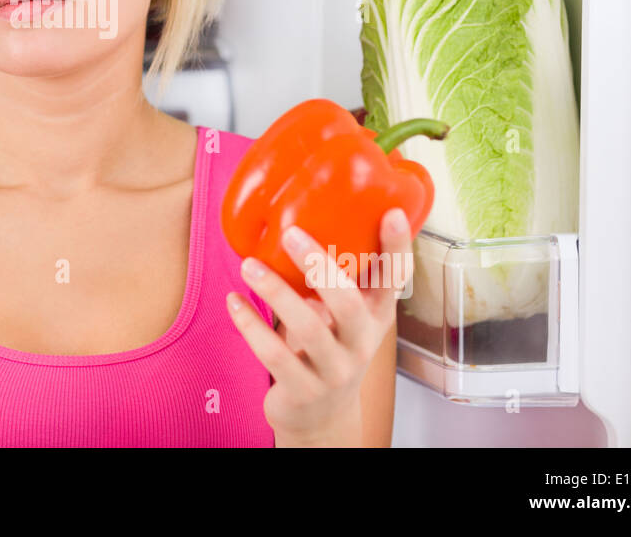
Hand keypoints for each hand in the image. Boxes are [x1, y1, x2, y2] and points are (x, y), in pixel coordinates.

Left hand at [226, 207, 413, 445]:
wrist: (321, 417)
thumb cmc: (329, 349)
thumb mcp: (343, 318)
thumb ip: (334, 280)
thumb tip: (303, 220)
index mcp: (376, 317)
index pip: (395, 281)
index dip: (396, 249)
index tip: (392, 213)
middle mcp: (361, 343)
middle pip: (348, 303)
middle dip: (319, 265)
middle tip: (290, 233)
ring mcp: (334, 370)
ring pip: (307, 328)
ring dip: (274, 291)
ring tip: (248, 265)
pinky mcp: (303, 390)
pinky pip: (274, 355)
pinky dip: (251, 324)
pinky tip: (234, 301)